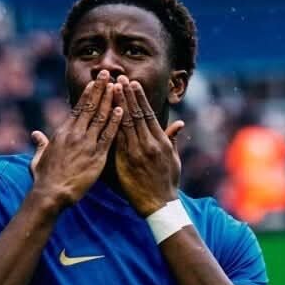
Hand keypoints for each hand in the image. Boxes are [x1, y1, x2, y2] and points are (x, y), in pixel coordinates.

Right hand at [29, 71, 122, 210]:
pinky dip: (115, 122)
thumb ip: (40, 144)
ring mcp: (87, 144)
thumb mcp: (38, 158)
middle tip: (108, 74)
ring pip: (101, 117)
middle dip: (100, 88)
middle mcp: (75, 134)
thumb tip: (35, 134)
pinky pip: (108, 135)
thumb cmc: (44, 178)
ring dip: (110, 100)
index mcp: (62, 132)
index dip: (88, 94)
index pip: (78, 108)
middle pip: (90, 106)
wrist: (51, 193)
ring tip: (118, 85)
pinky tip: (122, 109)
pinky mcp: (97, 156)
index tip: (95, 82)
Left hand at [113, 77, 184, 216]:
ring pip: (125, 124)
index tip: (132, 84)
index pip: (148, 114)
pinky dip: (111, 125)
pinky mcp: (125, 162)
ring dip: (117, 105)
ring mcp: (136, 153)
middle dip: (126, 95)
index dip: (139, 98)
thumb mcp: (174, 160)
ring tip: (110, 90)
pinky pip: (117, 140)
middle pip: (135, 115)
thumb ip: (173, 140)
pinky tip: (105, 114)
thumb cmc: (168, 183)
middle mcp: (149, 144)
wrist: (159, 205)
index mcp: (161, 142)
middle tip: (118, 79)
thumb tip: (179, 125)